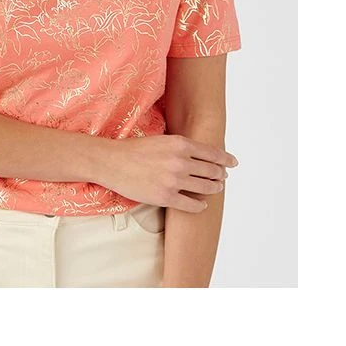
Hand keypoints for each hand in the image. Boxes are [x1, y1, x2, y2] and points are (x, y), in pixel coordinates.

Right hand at [97, 134, 236, 211]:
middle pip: (212, 171)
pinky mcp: (166, 197)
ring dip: (213, 189)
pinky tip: (201, 204)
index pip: (213, 153)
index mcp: (181, 144)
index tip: (233, 164)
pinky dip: (200, 205)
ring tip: (214, 189)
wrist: (112, 162)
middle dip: (220, 175)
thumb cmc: (134, 150)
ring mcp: (174, 180)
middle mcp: (181, 162)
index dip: (226, 159)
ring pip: (205, 188)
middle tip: (222, 178)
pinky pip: (191, 205)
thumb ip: (182, 146)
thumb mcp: (162, 140)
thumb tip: (200, 153)